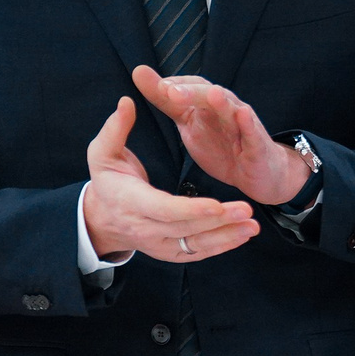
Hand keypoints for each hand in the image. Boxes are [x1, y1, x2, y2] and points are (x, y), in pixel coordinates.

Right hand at [79, 96, 259, 261]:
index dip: (190, 209)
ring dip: (227, 236)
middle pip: (185, 229)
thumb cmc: (107, 181)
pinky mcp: (170, 253)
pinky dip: (222, 245)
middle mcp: (144, 229)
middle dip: (218, 221)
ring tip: (252, 224)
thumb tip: (126, 102)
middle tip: (247, 210)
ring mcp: (158, 245)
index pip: (162, 209)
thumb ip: (115, 129)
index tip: (216, 204)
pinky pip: (198, 252)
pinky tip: (243, 234)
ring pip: (195, 245)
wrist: (102, 219)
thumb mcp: (102, 153)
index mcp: (130, 202)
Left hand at [129, 66, 307, 207]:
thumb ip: (165, 99)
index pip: (192, 86)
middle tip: (172, 92)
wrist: (256, 172)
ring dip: (223, 102)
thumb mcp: (187, 122)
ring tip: (213, 94)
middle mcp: (226, 109)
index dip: (176, 85)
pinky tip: (244, 115)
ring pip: (232, 110)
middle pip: (209, 95)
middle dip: (192, 92)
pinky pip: (253, 134)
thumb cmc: (221, 143)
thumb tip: (138, 71)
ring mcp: (244, 126)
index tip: (156, 85)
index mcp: (207, 103)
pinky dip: (249, 124)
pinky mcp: (257, 146)